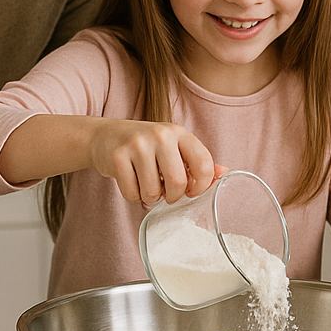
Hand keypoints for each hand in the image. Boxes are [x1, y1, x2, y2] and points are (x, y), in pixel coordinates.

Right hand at [88, 119, 216, 203]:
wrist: (106, 135)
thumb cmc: (147, 146)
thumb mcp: (174, 147)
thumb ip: (197, 161)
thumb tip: (225, 174)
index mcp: (179, 133)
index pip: (204, 163)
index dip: (202, 186)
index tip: (192, 191)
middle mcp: (160, 135)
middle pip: (178, 182)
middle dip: (173, 197)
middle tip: (167, 194)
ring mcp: (137, 145)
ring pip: (153, 191)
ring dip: (151, 197)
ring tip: (148, 185)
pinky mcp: (117, 157)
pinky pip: (132, 193)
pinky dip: (134, 196)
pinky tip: (133, 183)